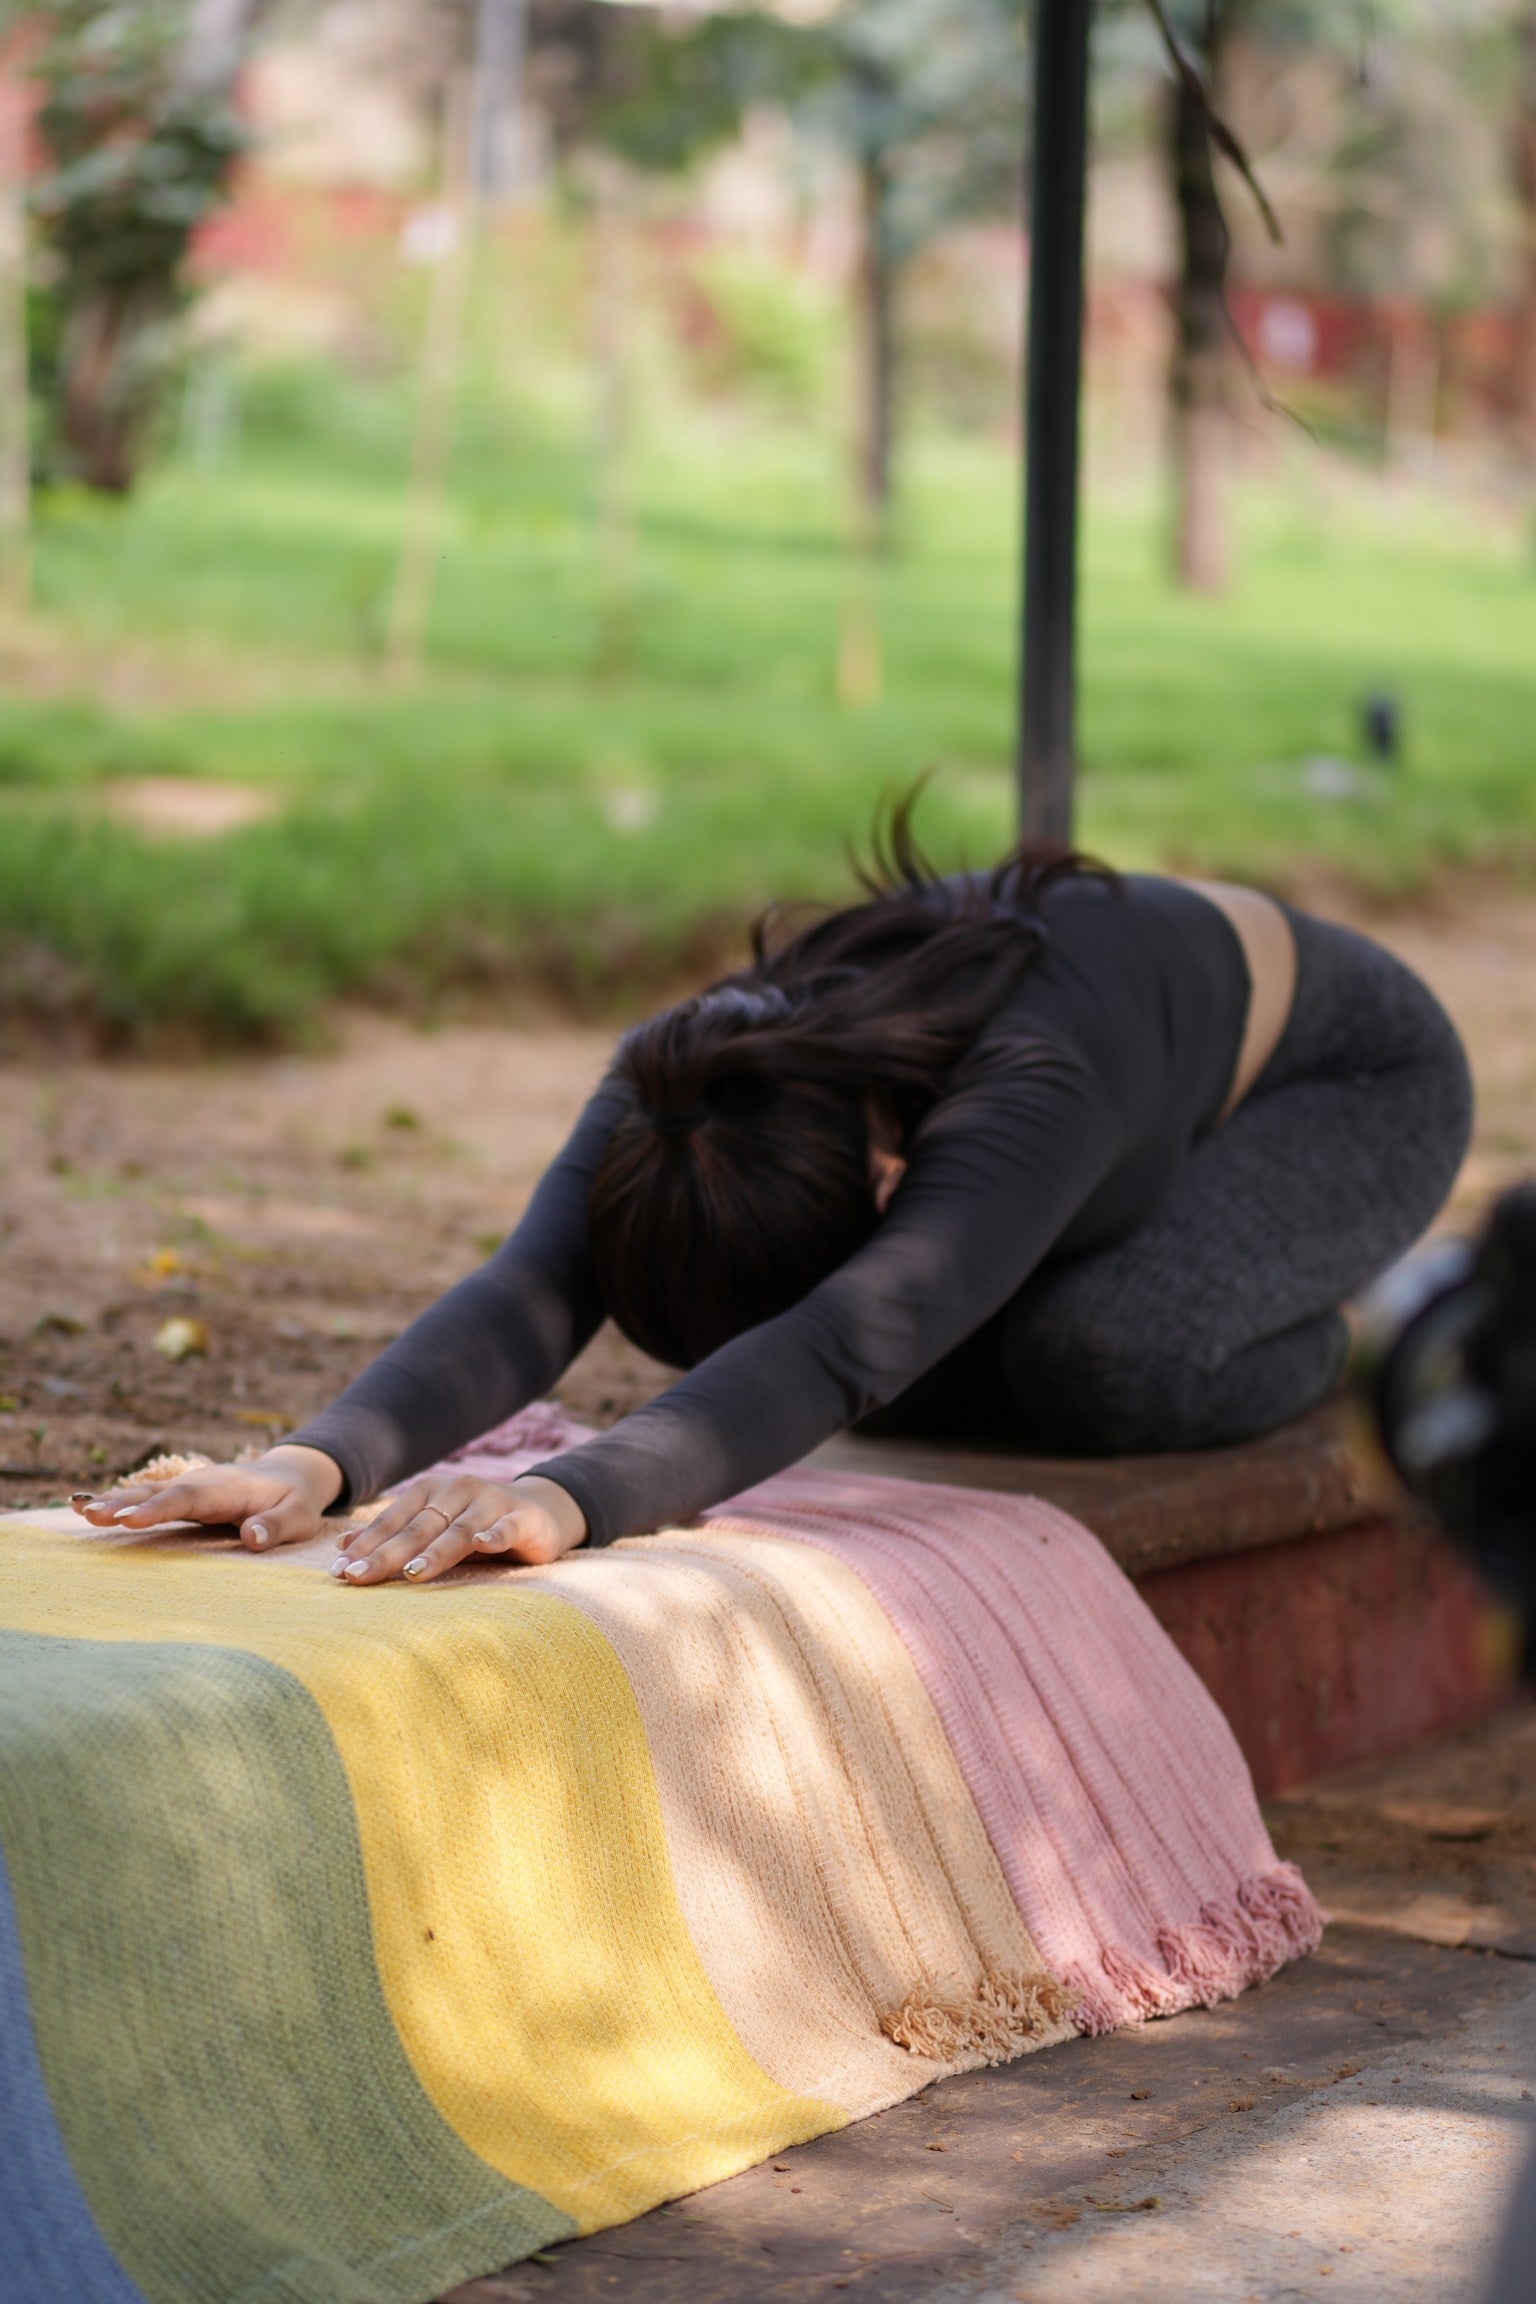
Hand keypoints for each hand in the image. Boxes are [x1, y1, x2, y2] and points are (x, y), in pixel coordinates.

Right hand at [72, 1444, 343, 1551]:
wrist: (290, 1476)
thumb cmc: (295, 1501)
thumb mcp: (300, 1516)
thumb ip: (276, 1526)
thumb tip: (250, 1536)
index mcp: (227, 1488)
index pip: (189, 1497)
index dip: (158, 1508)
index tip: (129, 1519)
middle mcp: (201, 1483)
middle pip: (158, 1492)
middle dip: (124, 1503)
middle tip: (90, 1514)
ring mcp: (188, 1487)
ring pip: (146, 1492)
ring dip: (113, 1502)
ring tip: (78, 1509)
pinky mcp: (180, 1496)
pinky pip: (145, 1497)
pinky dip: (116, 1501)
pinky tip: (83, 1506)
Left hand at [330, 1473, 587, 1586]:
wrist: (538, 1513)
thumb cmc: (475, 1527)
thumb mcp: (433, 1529)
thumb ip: (394, 1537)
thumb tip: (342, 1548)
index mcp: (430, 1491)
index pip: (392, 1521)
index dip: (365, 1546)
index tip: (339, 1572)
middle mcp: (458, 1490)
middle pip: (418, 1528)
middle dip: (387, 1554)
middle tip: (358, 1578)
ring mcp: (491, 1501)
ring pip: (458, 1530)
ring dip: (434, 1552)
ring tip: (411, 1573)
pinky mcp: (522, 1518)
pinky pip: (506, 1527)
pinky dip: (495, 1535)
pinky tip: (484, 1543)